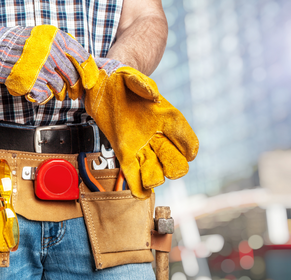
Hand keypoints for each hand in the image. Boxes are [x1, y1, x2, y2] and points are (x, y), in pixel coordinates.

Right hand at [0, 22, 98, 103]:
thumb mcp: (44, 37)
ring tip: (54, 92)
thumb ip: (62, 48)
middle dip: (75, 88)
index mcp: (58, 39)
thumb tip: (80, 64)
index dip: (89, 73)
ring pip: (60, 88)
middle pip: (73, 77)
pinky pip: (45, 95)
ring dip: (59, 93)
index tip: (89, 82)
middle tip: (74, 93)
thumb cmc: (20, 44)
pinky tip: (37, 93)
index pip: (82, 58)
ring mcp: (42, 68)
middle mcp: (52, 52)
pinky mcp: (32, 82)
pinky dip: (43, 97)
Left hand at [84, 58, 198, 198]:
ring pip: (155, 170)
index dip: (189, 147)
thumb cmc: (122, 79)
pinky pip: (133, 172)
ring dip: (154, 178)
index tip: (188, 154)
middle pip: (174, 160)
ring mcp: (141, 146)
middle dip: (173, 168)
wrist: (102, 84)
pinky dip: (138, 185)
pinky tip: (140, 192)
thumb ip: (142, 85)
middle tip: (165, 167)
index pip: (185, 137)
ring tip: (148, 180)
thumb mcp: (131, 76)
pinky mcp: (124, 152)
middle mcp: (157, 135)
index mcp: (165, 117)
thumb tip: (154, 96)